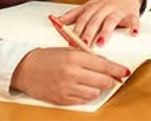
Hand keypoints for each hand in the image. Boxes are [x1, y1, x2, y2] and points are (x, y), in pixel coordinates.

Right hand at [11, 47, 129, 105]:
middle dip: (110, 80)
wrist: (25, 68)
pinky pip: (82, 100)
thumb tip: (107, 65)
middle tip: (111, 79)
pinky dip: (85, 95)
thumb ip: (88, 58)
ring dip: (97, 88)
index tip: (125, 72)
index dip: (117, 69)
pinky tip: (81, 89)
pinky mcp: (61, 99)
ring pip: (94, 92)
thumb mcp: (69, 51)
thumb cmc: (47, 57)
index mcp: (75, 57)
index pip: (104, 65)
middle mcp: (72, 73)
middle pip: (103, 81)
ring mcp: (66, 88)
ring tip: (91, 83)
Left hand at [58, 0, 142, 47]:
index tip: (70, 42)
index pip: (83, 18)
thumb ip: (74, 15)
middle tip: (83, 44)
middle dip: (88, 32)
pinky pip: (133, 20)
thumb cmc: (106, 4)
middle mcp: (105, 8)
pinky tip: (133, 33)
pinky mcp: (131, 14)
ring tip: (101, 42)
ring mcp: (118, 11)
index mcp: (93, 7)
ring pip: (111, 21)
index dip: (76, 30)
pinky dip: (134, 26)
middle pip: (95, 20)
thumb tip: (57, 21)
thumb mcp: (88, 7)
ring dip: (106, 32)